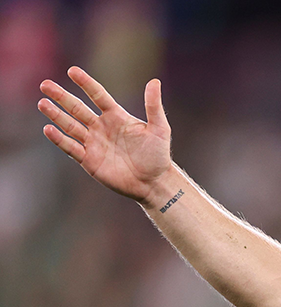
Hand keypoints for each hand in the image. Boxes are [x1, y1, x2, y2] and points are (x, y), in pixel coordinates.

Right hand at [38, 67, 171, 203]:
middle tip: (45, 84)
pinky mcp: (88, 160)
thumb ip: (154, 106)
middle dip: (61, 97)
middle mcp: (101, 127)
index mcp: (116, 116)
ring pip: (70, 125)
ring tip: (43, 103)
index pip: (98, 95)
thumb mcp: (160, 129)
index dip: (86, 83)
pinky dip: (59, 139)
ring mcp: (93, 143)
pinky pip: (71, 147)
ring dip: (56, 115)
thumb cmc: (158, 155)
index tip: (73, 70)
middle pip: (77, 108)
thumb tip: (155, 82)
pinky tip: (48, 129)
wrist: (153, 183)